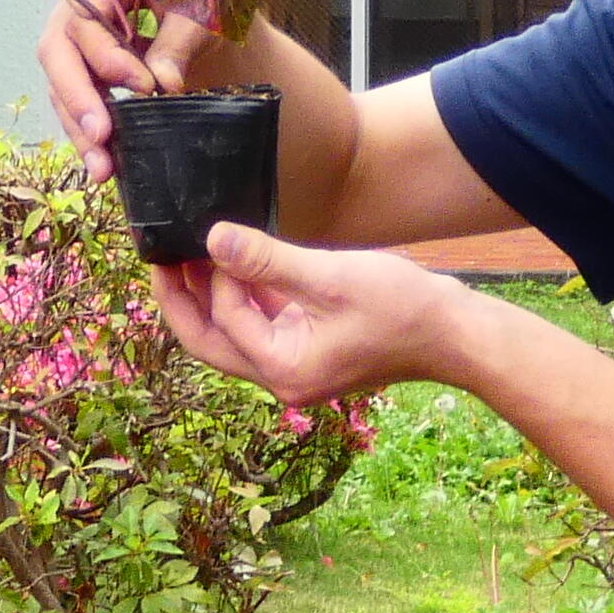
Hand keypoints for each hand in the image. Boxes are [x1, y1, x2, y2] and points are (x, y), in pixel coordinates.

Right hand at [35, 0, 230, 182]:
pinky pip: (78, 103)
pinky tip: (104, 165)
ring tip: (101, 169)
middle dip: (77, 98)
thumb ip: (180, 40)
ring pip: (62, 85)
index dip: (107, 55)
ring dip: (79, 129)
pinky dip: (89, 133)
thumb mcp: (202, 8)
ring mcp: (80, 41)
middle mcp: (80, 5)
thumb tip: (163, 85)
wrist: (213, 7)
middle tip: (100, 136)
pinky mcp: (90, 71)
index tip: (146, 86)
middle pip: (58, 52)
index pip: (84, 16)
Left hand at [150, 223, 472, 410]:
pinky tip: (236, 262)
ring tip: (190, 252)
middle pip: (211, 340)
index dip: (211, 278)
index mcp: (284, 369)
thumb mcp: (330, 277)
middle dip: (182, 299)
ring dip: (213, 295)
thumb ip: (267, 260)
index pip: (224, 322)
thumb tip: (213, 238)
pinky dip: (245, 295)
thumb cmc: (402, 309)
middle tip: (158, 256)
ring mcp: (295, 365)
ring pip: (233, 332)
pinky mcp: (308, 349)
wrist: (455, 333)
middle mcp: (282, 377)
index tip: (204, 235)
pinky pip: (261, 324)